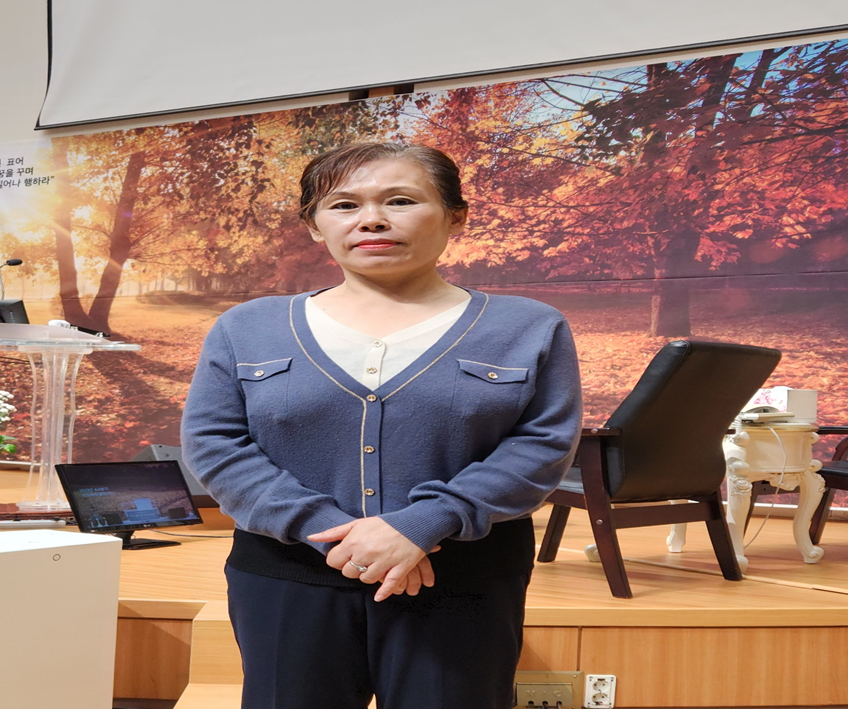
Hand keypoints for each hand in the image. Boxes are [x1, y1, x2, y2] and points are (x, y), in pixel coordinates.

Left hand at [308, 518, 435, 600]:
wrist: (413, 523)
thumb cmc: (384, 524)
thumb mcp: (357, 524)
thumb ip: (334, 532)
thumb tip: (312, 537)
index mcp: (354, 541)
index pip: (334, 562)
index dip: (339, 560)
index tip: (346, 556)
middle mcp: (367, 553)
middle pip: (348, 573)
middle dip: (353, 568)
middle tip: (361, 561)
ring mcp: (383, 562)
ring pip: (365, 581)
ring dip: (368, 576)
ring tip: (374, 566)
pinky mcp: (398, 569)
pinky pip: (387, 587)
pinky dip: (382, 593)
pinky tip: (379, 595)